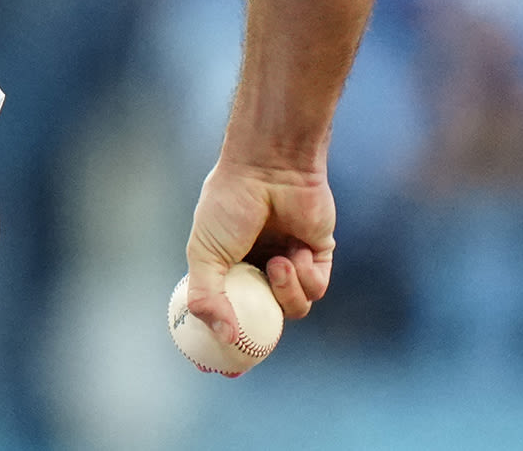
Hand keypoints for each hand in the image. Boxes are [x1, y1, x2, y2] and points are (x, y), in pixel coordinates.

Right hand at [183, 159, 334, 344]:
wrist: (268, 170)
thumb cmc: (229, 205)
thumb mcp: (204, 253)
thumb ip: (207, 296)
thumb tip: (224, 336)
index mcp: (230, 266)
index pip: (234, 309)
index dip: (233, 331)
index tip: (230, 351)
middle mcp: (260, 267)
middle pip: (268, 316)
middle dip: (264, 324)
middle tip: (258, 332)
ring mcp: (290, 262)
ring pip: (295, 307)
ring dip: (288, 292)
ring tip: (279, 264)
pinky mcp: (318, 255)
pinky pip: (317, 288)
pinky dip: (306, 279)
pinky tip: (295, 254)